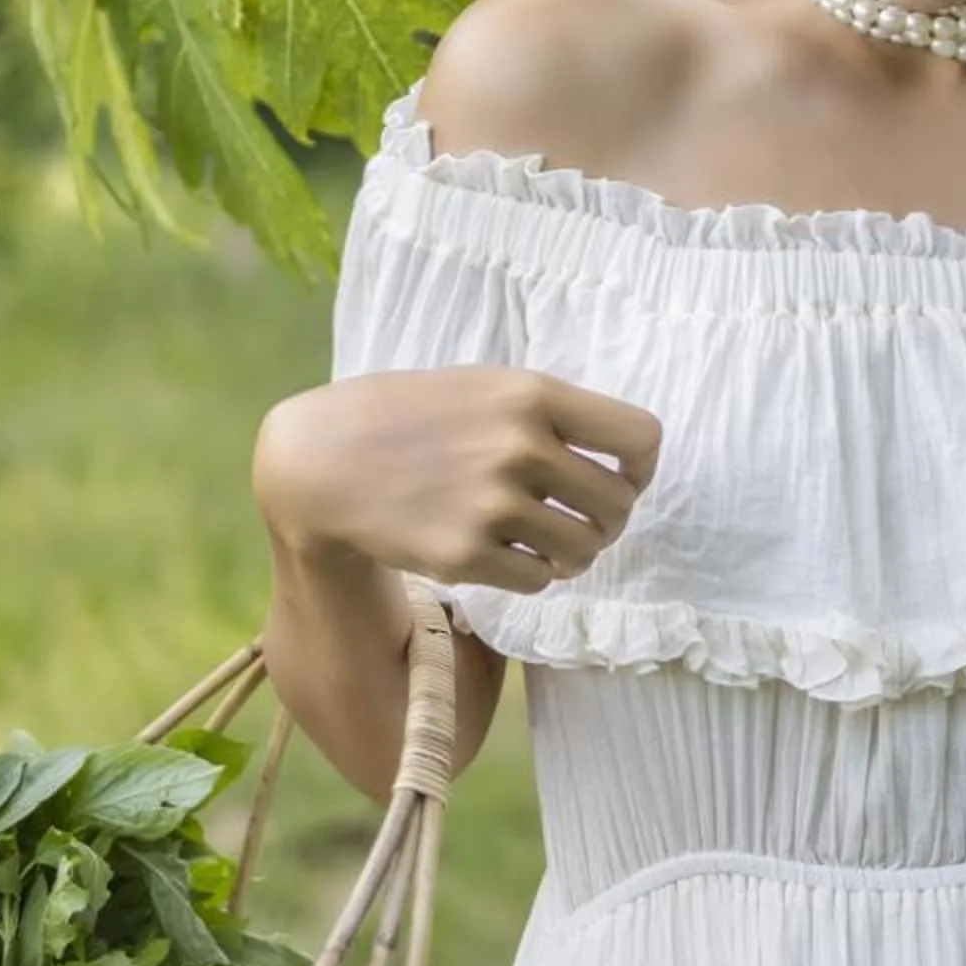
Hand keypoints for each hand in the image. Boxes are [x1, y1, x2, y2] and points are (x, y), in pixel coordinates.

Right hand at [253, 365, 663, 593]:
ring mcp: (492, 504)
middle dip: (609, 520)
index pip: (640, 438)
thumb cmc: (412, 416)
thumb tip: (626, 458)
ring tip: (550, 543)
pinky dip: (534, 574)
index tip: (624, 478)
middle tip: (584, 522)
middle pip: (617, 505)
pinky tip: (509, 555)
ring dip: (575, 555)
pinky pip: (539, 580)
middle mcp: (520, 447)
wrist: (325, 459)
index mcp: (533, 394)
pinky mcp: (465, 555)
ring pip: (584, 551)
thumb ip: (549, 412)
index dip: (641, 467)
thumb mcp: (484, 385)